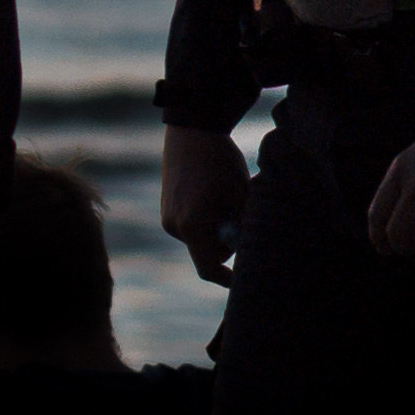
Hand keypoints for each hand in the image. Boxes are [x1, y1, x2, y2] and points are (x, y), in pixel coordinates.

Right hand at [154, 123, 245, 281]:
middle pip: (207, 252)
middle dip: (227, 243)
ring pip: (200, 239)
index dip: (227, 279)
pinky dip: (206, 219)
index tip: (243, 283)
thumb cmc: (220, 162)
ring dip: (217, 229)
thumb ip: (242, 227)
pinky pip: (191, 226)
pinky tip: (212, 195)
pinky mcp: (167, 208)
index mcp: (192, 225)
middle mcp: (174, 226)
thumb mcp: (240, 196)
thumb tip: (247, 248)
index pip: (209, 268)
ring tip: (228, 200)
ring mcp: (167, 217)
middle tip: (243, 219)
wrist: (192, 131)